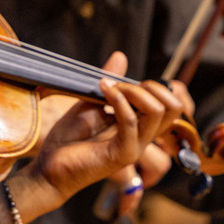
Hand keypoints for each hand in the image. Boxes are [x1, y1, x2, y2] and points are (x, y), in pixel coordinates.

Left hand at [20, 52, 187, 209]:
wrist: (49, 167)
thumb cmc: (68, 139)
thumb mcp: (90, 102)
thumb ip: (110, 84)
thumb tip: (120, 56)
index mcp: (140, 127)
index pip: (173, 105)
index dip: (160, 87)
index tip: (129, 82)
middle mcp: (142, 138)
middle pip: (174, 108)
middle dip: (151, 87)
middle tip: (121, 85)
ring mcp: (135, 148)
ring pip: (158, 112)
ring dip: (134, 91)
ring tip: (109, 88)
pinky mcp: (121, 155)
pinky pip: (130, 122)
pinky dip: (118, 101)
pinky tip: (104, 90)